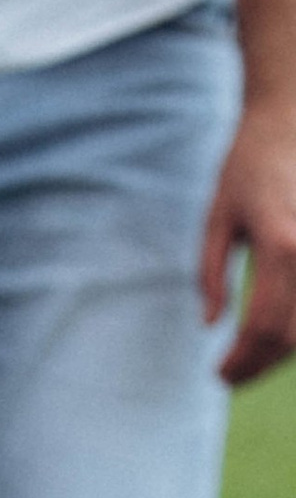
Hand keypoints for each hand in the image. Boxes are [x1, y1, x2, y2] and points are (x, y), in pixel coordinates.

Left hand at [201, 100, 295, 386]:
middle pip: (291, 334)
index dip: (241, 361)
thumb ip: (210, 275)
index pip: (262, 325)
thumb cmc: (248, 166)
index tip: (220, 375)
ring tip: (250, 360)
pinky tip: (274, 336)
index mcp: (280, 243)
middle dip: (260, 365)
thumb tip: (211, 326)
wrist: (289, 119)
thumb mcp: (217, 219)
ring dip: (280, 353)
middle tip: (231, 377)